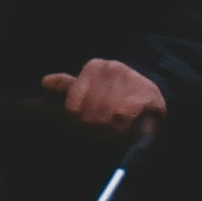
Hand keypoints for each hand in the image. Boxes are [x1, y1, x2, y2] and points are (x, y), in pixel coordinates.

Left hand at [42, 58, 165, 138]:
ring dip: (109, 132)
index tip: (88, 129)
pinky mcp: (143, 93)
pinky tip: (126, 129)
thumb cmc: (119, 96)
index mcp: (94, 67)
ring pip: (104, 117)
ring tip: (114, 133)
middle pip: (88, 114)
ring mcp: (128, 78)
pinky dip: (122, 128)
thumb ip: (67, 86)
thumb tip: (44, 82)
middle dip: (94, 130)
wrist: (157, 97)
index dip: (79, 124)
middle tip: (103, 134)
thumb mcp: (92, 88)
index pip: (72, 107)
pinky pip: (121, 117)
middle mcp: (110, 67)